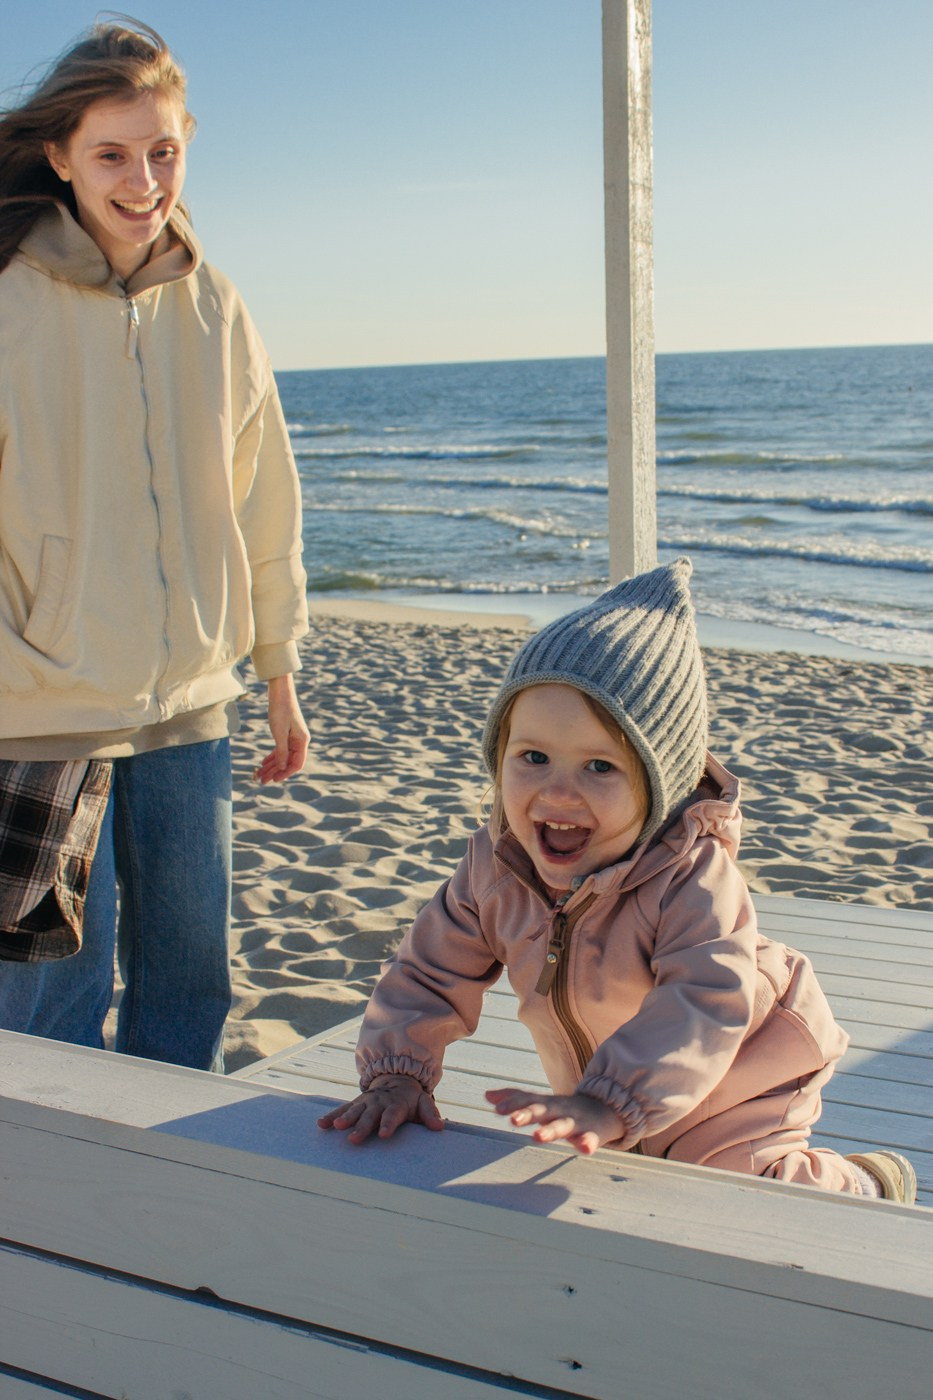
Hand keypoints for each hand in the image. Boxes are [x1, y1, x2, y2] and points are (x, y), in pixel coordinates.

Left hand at [255, 673, 309, 782]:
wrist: (280, 692)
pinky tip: (263, 764)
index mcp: (302, 741)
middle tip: (261, 781)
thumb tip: (283, 768)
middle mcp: (299, 741)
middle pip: (288, 762)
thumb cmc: (281, 710)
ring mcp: (293, 738)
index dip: (285, 773)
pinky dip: (271, 757)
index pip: (297, 764)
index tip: (274, 780)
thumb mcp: (279, 733)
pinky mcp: (286, 734)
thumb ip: (282, 751)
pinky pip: (279, 749)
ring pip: (282, 757)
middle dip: (275, 772)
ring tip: (259, 775)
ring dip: (271, 766)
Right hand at [317, 1074, 443, 1144]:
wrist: (395, 1079)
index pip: (392, 1115)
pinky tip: (321, 1124)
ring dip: (345, 1119)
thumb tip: (439, 1126)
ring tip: (336, 1127)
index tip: (385, 1135)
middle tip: (354, 1139)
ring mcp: (365, 1102)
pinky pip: (342, 1109)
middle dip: (362, 1127)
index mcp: (396, 1104)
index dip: (388, 1124)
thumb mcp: (423, 1102)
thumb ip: (430, 1113)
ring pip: (354, 1111)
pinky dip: (331, 1116)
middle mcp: (378, 1103)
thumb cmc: (411, 1099)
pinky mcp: (355, 1104)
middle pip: (370, 1116)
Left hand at [485, 1086, 624, 1155]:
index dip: (512, 1103)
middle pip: (542, 1110)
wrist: (605, 1110)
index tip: (496, 1109)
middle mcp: (558, 1110)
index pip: (527, 1100)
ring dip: (550, 1130)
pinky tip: (585, 1148)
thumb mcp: (541, 1102)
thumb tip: (486, 1095)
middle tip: (513, 1120)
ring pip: (563, 1126)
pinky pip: (590, 1139)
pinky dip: (587, 1143)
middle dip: (527, 1114)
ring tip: (538, 1137)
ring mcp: (576, 1122)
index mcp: (545, 1104)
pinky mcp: (592, 1134)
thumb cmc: (564, 1110)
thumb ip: (516, 1099)